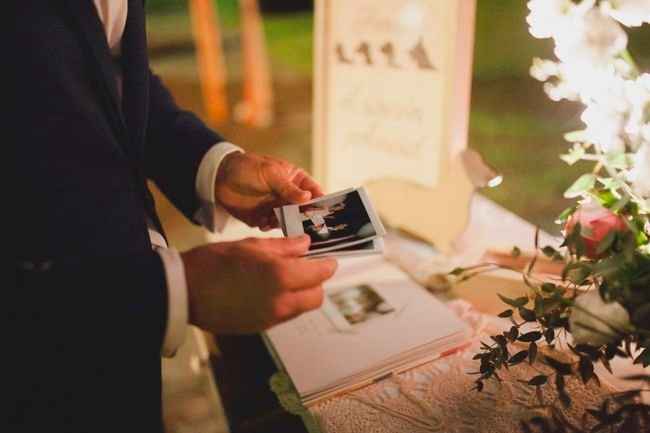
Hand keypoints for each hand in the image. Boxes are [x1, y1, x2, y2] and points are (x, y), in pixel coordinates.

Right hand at [181, 235, 336, 333]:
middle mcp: (281, 301)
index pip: (320, 273)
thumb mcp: (251, 245)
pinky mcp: (260, 327)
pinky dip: (286, 303)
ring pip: (301, 308)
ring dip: (302, 294)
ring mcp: (271, 318)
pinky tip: (269, 290)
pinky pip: (284, 315)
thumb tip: (305, 245)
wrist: (183, 292)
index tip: (328, 259)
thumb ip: (284, 247)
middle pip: (316, 297)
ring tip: (285, 278)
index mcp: (281, 276)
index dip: (327, 264)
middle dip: (316, 282)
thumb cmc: (214, 263)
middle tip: (307, 268)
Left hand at [215, 152, 322, 228]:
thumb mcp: (269, 173)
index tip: (321, 211)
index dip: (320, 202)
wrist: (219, 177)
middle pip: (305, 211)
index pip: (315, 192)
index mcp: (295, 180)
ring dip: (283, 222)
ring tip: (272, 217)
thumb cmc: (247, 167)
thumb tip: (308, 197)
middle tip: (294, 219)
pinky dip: (269, 226)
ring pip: (290, 221)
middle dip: (301, 217)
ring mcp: (277, 208)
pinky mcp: (264, 218)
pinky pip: (273, 227)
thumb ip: (288, 188)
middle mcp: (289, 196)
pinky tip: (262, 221)